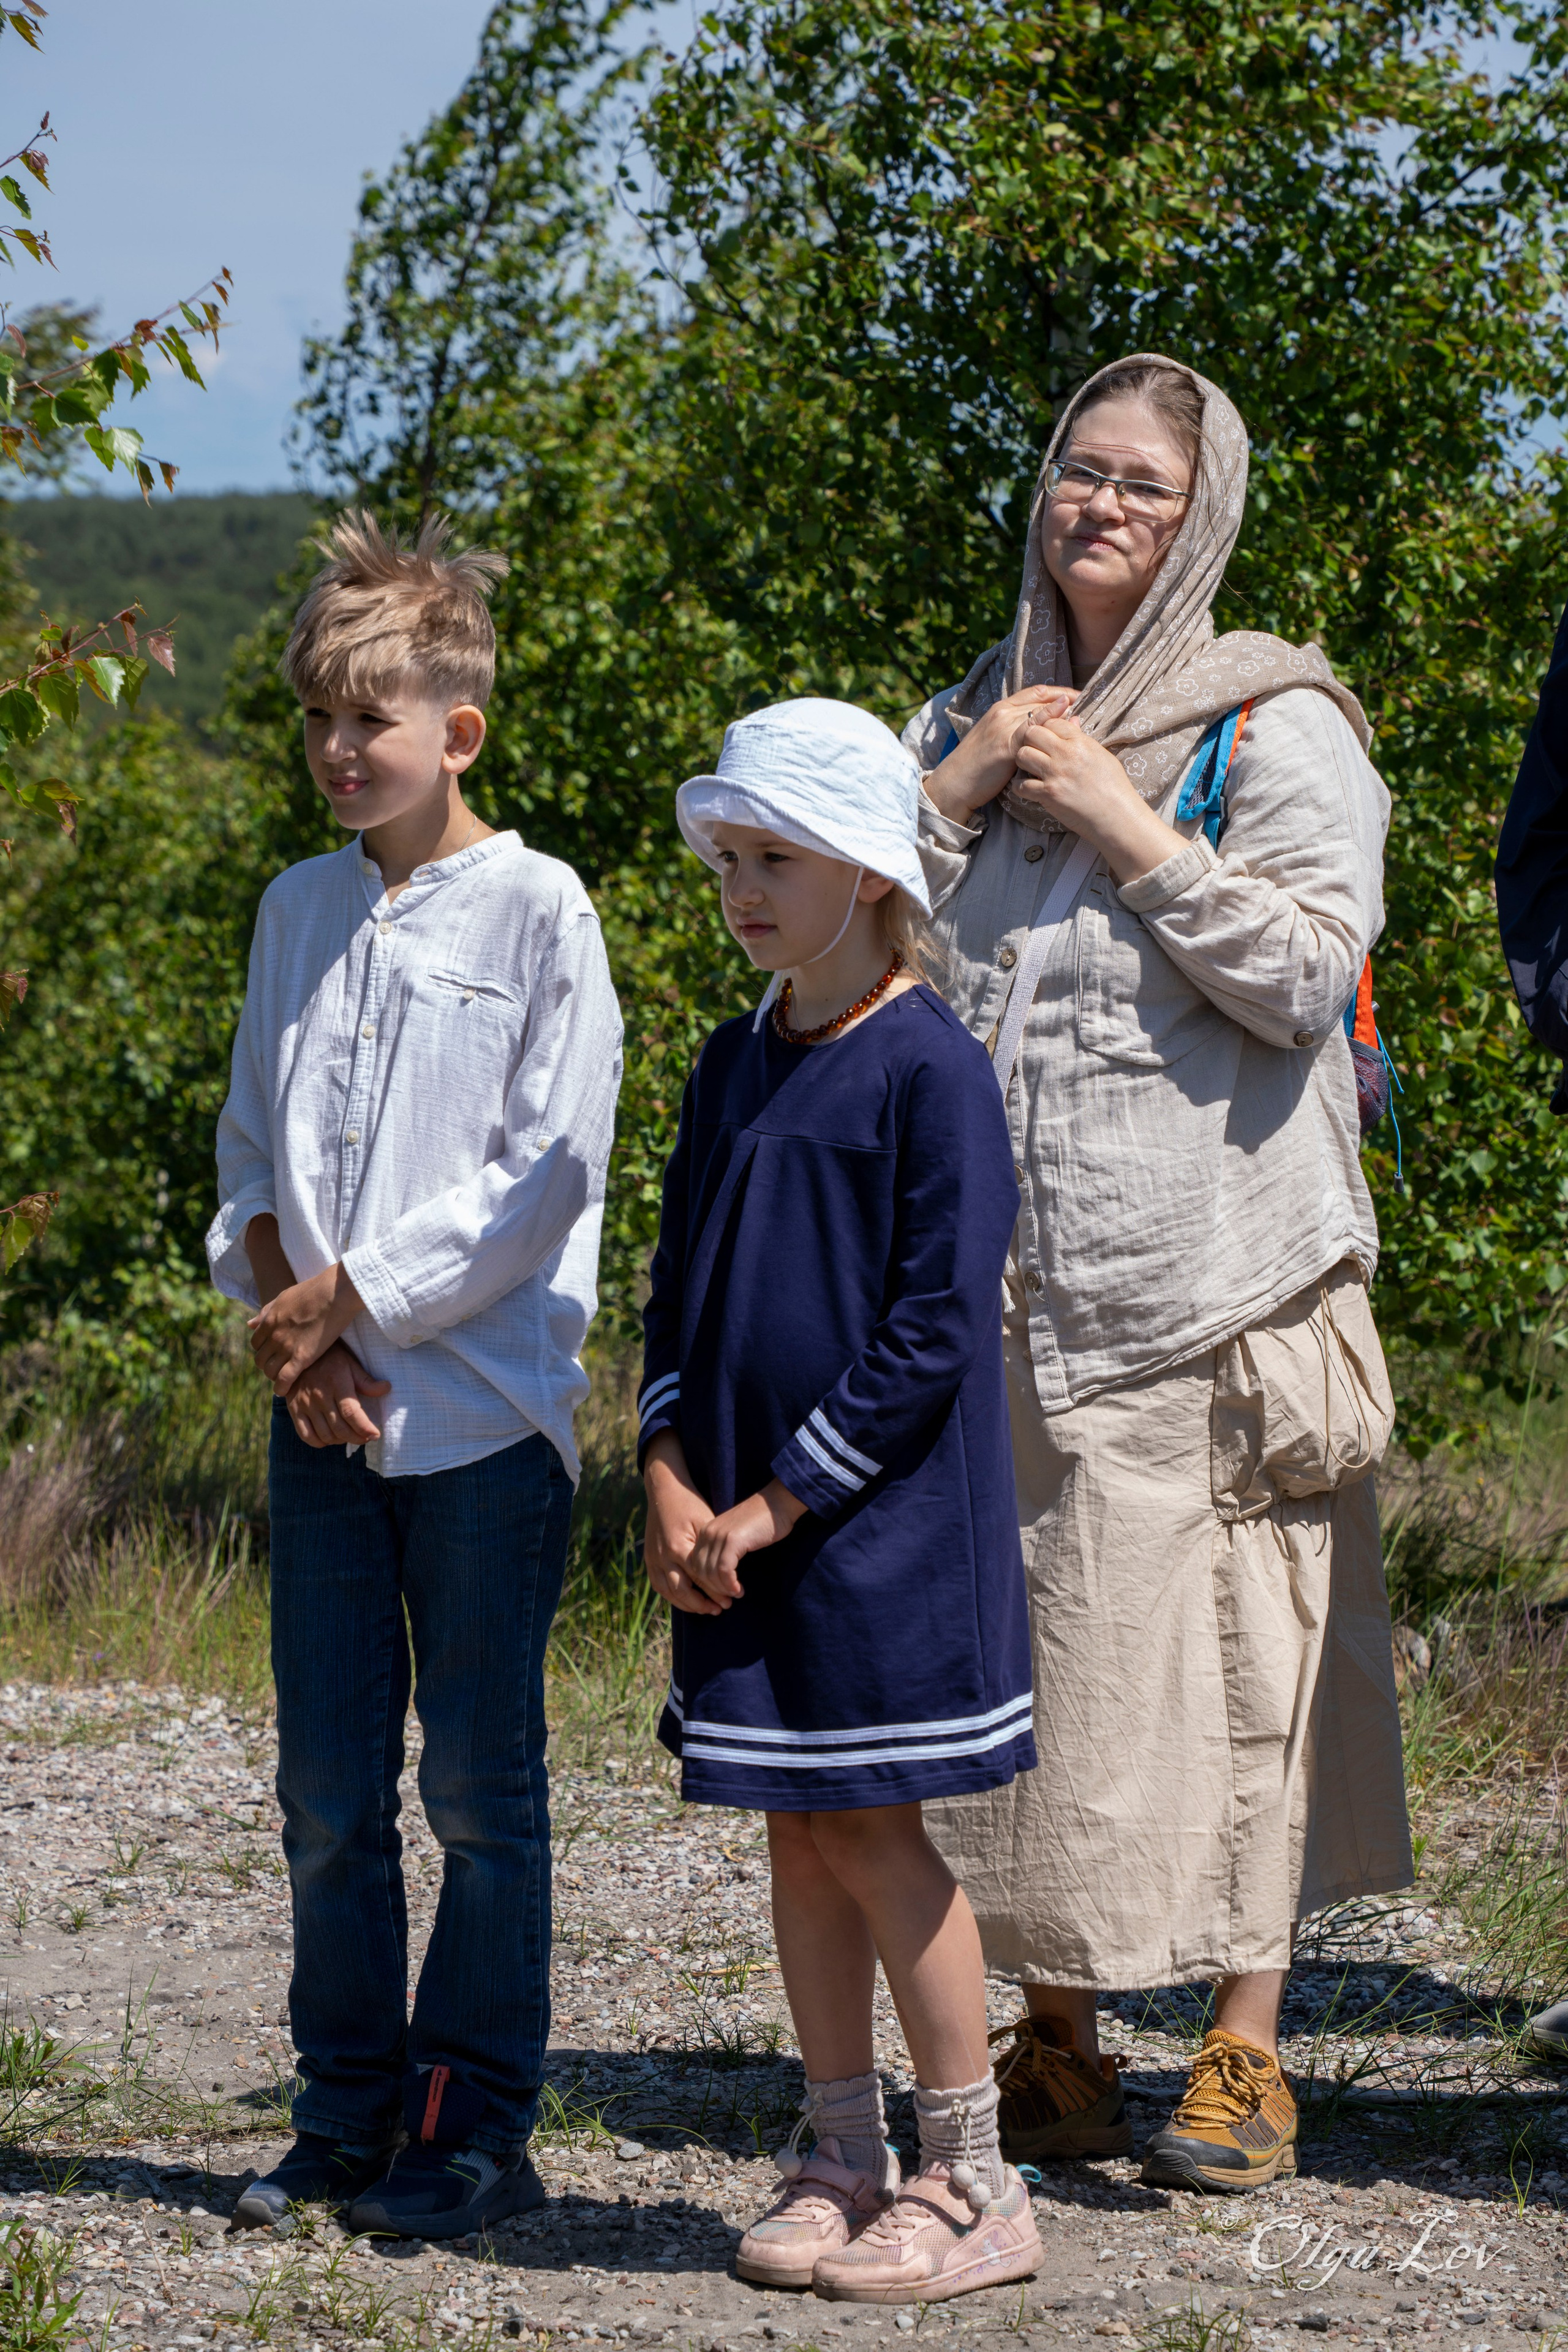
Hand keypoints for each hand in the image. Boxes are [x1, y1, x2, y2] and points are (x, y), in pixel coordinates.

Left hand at [248, 1261, 363, 1391]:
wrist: (334, 1293)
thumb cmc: (313, 1291)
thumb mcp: (284, 1297)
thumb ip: (266, 1312)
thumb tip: (250, 1324)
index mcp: (269, 1321)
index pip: (256, 1344)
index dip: (263, 1350)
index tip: (273, 1353)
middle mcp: (274, 1336)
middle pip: (260, 1360)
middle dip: (267, 1365)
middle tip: (279, 1366)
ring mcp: (287, 1347)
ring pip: (269, 1371)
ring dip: (274, 1376)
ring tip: (284, 1377)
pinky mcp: (302, 1357)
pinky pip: (284, 1379)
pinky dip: (282, 1387)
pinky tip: (285, 1389)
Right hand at [281, 1340, 390, 1447]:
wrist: (298, 1354)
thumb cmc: (330, 1358)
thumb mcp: (350, 1364)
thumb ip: (366, 1380)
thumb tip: (386, 1388)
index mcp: (336, 1384)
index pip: (351, 1413)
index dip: (364, 1428)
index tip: (375, 1435)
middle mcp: (319, 1396)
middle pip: (340, 1428)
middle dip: (357, 1438)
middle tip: (366, 1437)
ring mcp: (304, 1405)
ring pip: (325, 1434)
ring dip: (341, 1440)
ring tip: (350, 1435)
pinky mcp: (294, 1410)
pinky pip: (306, 1435)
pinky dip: (319, 1442)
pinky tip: (330, 1438)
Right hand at [643, 1430, 722, 1615]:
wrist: (664, 1489)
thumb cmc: (690, 1503)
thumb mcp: (706, 1522)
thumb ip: (711, 1550)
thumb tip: (726, 1574)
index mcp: (678, 1547)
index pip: (699, 1579)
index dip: (715, 1592)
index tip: (731, 1599)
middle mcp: (662, 1557)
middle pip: (682, 1591)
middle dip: (702, 1604)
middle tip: (720, 1609)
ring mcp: (652, 1559)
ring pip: (668, 1592)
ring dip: (687, 1605)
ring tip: (706, 1609)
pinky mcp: (648, 1558)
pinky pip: (658, 1585)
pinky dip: (672, 1597)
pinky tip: (686, 1601)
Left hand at [684, 1480, 805, 1608]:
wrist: (777, 1503)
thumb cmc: (761, 1522)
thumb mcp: (734, 1536)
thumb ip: (722, 1551)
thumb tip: (717, 1579)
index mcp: (706, 1532)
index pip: (694, 1564)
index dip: (706, 1583)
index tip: (720, 1594)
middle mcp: (708, 1532)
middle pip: (699, 1571)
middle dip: (712, 1590)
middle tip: (727, 1600)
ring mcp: (719, 1535)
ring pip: (710, 1573)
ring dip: (723, 1590)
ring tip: (736, 1594)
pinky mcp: (733, 1540)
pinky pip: (724, 1571)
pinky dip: (730, 1584)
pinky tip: (739, 1589)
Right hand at [923, 685, 1077, 827]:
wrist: (955, 784)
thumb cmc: (977, 768)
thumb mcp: (998, 742)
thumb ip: (1018, 733)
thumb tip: (1042, 730)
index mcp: (999, 710)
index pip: (1034, 692)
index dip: (1057, 691)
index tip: (1075, 696)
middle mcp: (1001, 713)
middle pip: (1039, 698)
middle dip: (1064, 697)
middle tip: (1084, 700)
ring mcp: (1002, 727)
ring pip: (1037, 711)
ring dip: (1061, 708)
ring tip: (1080, 709)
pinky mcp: (1004, 745)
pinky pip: (1030, 730)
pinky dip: (1048, 721)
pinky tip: (1066, 719)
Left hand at [1011, 713, 1183, 883]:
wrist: (1117, 816)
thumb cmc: (1113, 786)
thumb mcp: (1101, 755)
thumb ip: (1081, 738)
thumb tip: (1072, 720)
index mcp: (1080, 742)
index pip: (1052, 722)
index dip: (1047, 728)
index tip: (1048, 738)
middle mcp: (1066, 754)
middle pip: (1032, 733)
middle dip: (1030, 740)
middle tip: (1035, 751)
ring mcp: (1055, 774)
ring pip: (1022, 755)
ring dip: (1023, 761)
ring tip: (1031, 769)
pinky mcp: (1048, 794)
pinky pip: (1021, 785)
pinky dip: (1021, 787)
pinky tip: (1029, 788)